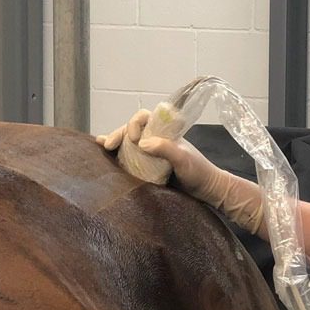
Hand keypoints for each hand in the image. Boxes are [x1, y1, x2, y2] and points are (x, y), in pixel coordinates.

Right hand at [96, 110, 263, 232]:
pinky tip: (107, 160)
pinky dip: (118, 159)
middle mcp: (156, 140)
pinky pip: (131, 160)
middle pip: (132, 130)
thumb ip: (166, 149)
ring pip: (128, 145)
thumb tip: (142, 143)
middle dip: (118, 134)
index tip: (133, 138)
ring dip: (115, 145)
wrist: (207, 191)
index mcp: (165, 132)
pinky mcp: (148, 169)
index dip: (134, 123)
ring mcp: (151, 155)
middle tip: (108, 144)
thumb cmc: (199, 172)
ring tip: (101, 148)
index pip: (145, 118)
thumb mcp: (183, 159)